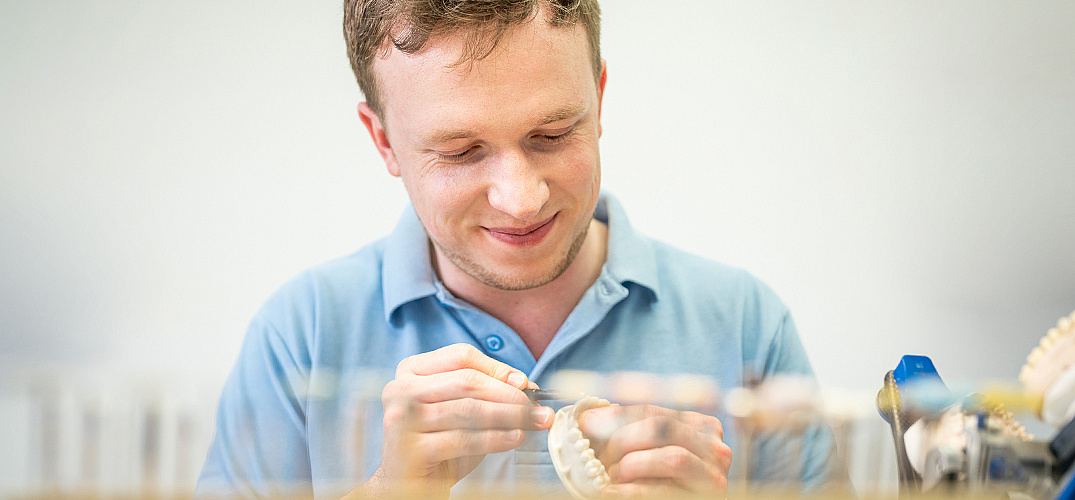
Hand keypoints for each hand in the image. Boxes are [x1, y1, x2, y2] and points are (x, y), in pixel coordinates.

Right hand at [361, 344, 552, 496]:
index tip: (524, 383)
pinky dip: (495, 438)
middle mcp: (399, 389)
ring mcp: (401, 419)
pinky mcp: (409, 449)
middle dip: (509, 394)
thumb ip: (486, 393)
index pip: (461, 356)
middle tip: (537, 407)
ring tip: (533, 423)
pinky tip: (514, 438)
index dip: (497, 368)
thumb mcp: (461, 410)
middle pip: (466, 381)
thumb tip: (526, 387)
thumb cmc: (439, 441)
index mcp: (410, 370)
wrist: (408, 483)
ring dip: (509, 416)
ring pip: (468, 409)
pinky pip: (463, 439)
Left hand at [578, 405, 731, 498]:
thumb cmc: (661, 481)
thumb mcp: (649, 451)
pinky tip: (612, 492)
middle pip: (663, 428)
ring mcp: (713, 476)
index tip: (586, 422)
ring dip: (633, 465)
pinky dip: (633, 491)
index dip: (616, 415)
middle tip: (600, 457)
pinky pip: (666, 491)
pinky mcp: (706, 498)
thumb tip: (587, 416)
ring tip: (612, 476)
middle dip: (623, 440)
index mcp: (700, 426)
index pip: (653, 411)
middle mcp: (714, 447)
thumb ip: (629, 431)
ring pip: (673, 457)